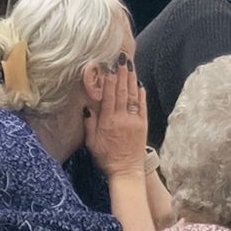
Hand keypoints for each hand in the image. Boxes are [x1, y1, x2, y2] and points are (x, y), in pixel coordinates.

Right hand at [84, 62, 147, 177]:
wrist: (126, 171)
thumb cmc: (106, 158)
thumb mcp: (92, 143)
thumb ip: (90, 124)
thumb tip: (87, 107)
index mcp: (108, 122)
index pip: (108, 96)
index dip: (109, 81)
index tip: (109, 67)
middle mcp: (122, 118)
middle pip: (121, 92)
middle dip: (121, 74)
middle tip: (121, 60)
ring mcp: (134, 121)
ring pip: (132, 96)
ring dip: (131, 80)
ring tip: (130, 66)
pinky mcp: (143, 125)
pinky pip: (142, 106)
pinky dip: (141, 95)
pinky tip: (140, 84)